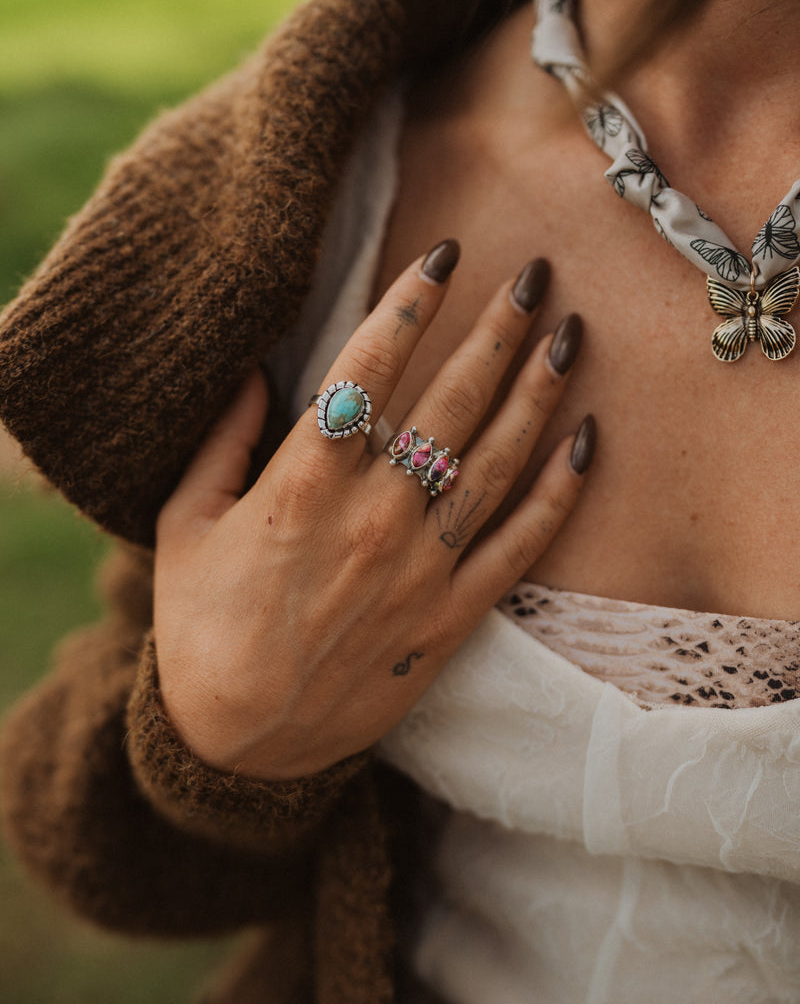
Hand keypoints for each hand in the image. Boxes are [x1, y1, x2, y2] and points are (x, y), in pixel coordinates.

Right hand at [153, 242, 594, 779]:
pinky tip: (585, 442)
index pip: (370, 368)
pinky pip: (518, 546)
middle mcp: (372, 517)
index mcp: (301, 485)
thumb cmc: (202, 629)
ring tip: (570, 335)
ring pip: (497, 463)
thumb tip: (251, 373)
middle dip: (497, 330)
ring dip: (539, 393)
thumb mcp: (185, 526)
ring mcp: (420, 570)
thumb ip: (220, 442)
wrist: (238, 747)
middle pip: (451, 402)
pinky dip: (557, 494)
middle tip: (535, 276)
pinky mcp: (450, 618)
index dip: (412, 303)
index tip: (445, 256)